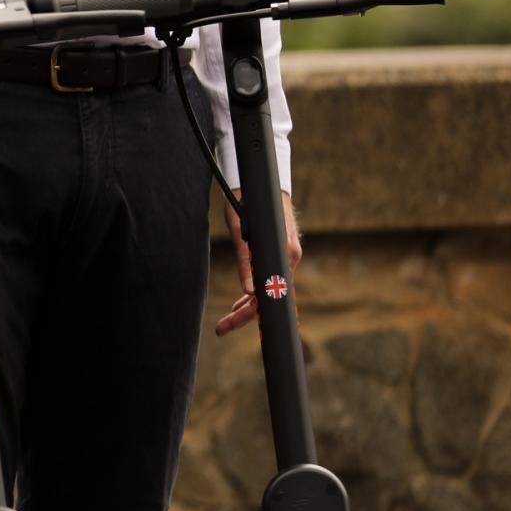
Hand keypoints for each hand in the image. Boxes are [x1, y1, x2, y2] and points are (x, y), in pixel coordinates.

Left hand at [216, 188, 301, 335]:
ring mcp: (284, 259)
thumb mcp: (240, 230)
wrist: (261, 182)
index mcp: (285, 256)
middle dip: (244, 315)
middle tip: (221, 328)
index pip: (268, 296)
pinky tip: (241, 300)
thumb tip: (247, 291)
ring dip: (247, 306)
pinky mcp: (278, 255)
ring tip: (226, 320)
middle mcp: (289, 260)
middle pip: (268, 298)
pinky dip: (254, 292)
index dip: (249, 314)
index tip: (232, 324)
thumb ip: (246, 260)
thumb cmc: (249, 202)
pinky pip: (268, 280)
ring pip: (267, 290)